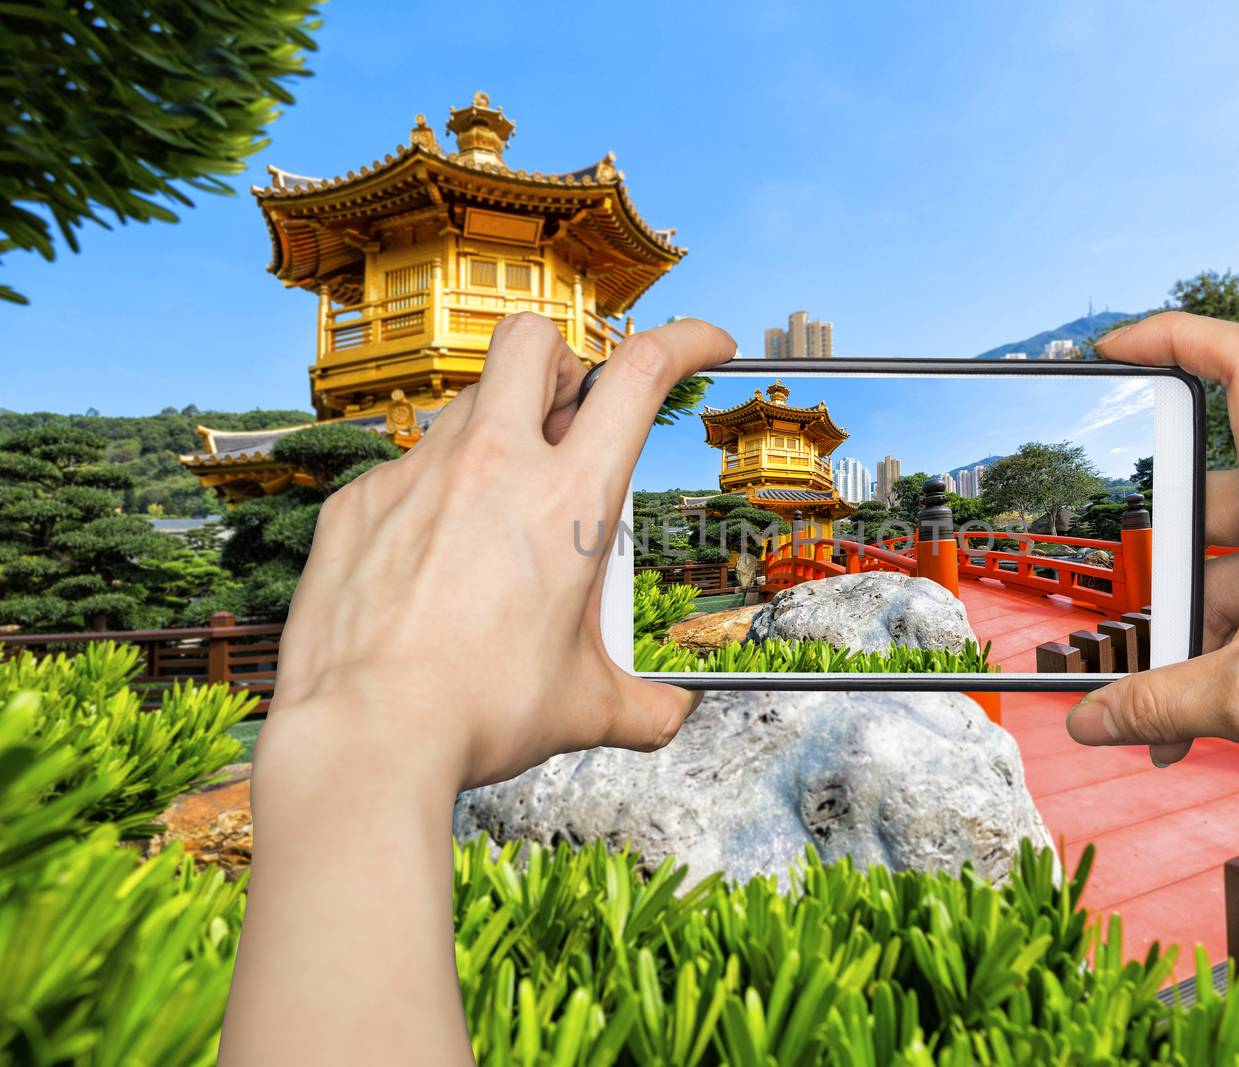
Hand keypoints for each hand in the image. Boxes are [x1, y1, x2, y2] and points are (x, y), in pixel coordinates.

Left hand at [261, 313, 734, 790]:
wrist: (365, 737)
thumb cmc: (479, 714)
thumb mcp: (584, 706)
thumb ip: (642, 703)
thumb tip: (670, 712)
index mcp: (569, 501)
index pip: (639, 374)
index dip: (683, 339)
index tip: (704, 343)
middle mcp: (493, 466)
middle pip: (532, 342)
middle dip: (562, 362)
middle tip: (568, 422)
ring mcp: (416, 476)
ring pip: (466, 405)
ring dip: (498, 434)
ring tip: (499, 513)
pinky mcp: (358, 503)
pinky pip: (406, 470)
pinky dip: (432, 497)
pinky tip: (431, 563)